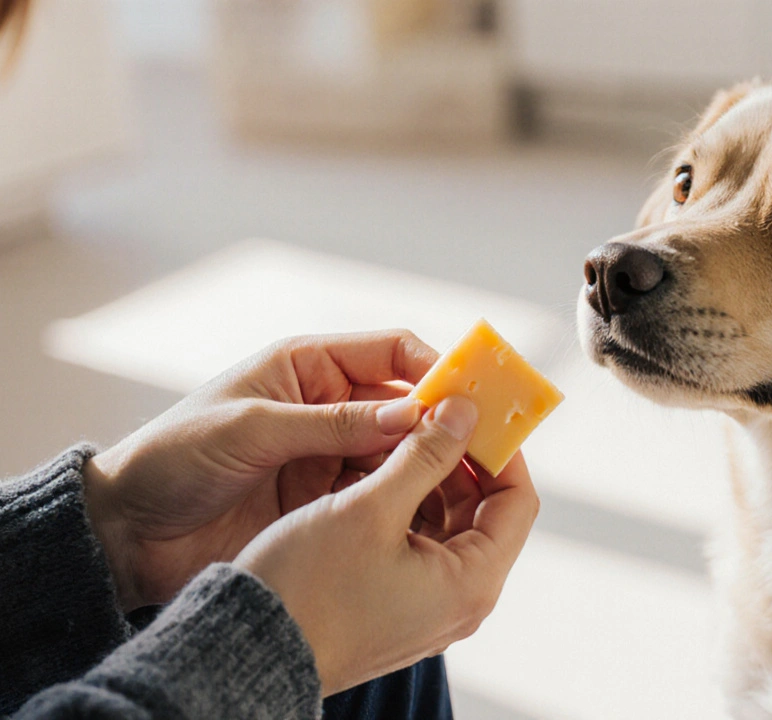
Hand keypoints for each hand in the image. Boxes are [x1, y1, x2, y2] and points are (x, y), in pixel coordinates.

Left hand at [83, 330, 440, 610]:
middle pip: (407, 404)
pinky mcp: (325, 498)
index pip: (392, 352)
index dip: (435, 369)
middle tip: (483, 447)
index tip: (470, 397)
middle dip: (443, 421)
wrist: (129, 530)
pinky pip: (379, 491)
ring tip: (462, 485)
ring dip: (429, 464)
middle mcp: (327, 405)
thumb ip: (334, 423)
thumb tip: (414, 413)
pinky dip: (405, 498)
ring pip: (400, 451)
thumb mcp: (253, 431)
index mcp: (308, 366)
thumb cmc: (175, 457)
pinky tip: (427, 514)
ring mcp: (328, 453)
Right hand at [235, 396, 539, 695]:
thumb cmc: (307, 587)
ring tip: (395, 437)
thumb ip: (425, 455)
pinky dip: (403, 506)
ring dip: (427, 479)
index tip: (476, 411)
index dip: (501, 450)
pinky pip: (417, 544)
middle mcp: (461, 601)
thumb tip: (465, 412)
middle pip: (483, 512)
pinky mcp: (397, 606)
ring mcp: (429, 606)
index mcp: (473, 583)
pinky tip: (373, 473)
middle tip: (432, 413)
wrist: (247, 652)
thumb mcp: (370, 507)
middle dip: (459, 459)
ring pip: (447, 524)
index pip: (517, 501)